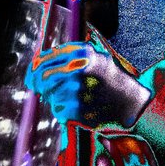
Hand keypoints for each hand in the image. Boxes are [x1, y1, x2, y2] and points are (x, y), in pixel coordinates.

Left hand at [27, 42, 149, 129]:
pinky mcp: (76, 111)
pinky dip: (62, 109)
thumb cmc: (113, 80)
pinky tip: (76, 108)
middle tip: (39, 88)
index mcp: (82, 54)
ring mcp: (76, 92)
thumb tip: (38, 61)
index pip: (45, 59)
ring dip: (53, 97)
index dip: (35, 67)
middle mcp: (78, 70)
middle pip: (43, 77)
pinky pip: (58, 109)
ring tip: (69, 97)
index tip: (32, 73)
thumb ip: (71, 55)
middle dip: (38, 83)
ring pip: (49, 94)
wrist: (132, 103)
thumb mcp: (98, 57)